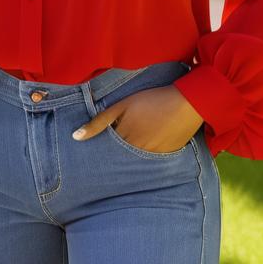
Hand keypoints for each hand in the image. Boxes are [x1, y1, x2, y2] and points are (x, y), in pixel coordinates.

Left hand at [72, 85, 203, 152]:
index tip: (89, 158)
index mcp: (124, 138)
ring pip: (132, 164)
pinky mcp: (165, 158)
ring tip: (126, 153)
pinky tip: (144, 152)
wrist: (187, 104)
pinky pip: (149, 164)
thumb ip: (99, 122)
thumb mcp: (122, 106)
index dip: (98, 153)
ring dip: (126, 160)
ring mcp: (152, 157)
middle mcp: (136, 152)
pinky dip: (143, 160)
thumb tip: (75, 137)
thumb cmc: (152, 100)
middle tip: (103, 162)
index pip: (105, 153)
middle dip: (110, 160)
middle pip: (117, 161)